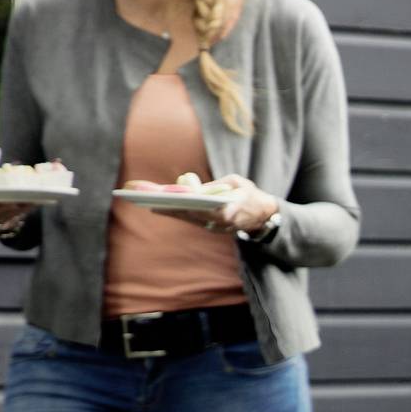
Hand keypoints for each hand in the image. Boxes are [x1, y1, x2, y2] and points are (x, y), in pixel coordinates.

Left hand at [149, 174, 280, 236]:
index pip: (196, 206)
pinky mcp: (212, 229)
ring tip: (148, 201)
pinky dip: (177, 213)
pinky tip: (163, 206)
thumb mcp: (236, 183)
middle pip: (186, 213)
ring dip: (168, 210)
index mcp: (225, 211)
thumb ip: (216, 186)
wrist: (265, 215)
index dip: (176, 201)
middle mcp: (217, 223)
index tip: (161, 197)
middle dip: (165, 205)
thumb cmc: (250, 194)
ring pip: (186, 218)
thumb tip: (192, 188)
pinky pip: (191, 220)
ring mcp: (214, 228)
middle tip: (145, 199)